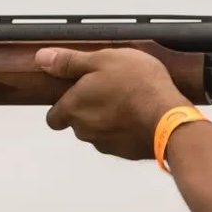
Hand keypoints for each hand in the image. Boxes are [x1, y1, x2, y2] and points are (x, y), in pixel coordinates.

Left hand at [37, 46, 192, 160]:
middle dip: (88, 109)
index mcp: (73, 108)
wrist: (168, 117)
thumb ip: (70, 61)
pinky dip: (125, 130)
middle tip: (108, 89)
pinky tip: (139, 115)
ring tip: (128, 100)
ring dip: (107, 120)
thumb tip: (42, 58)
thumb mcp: (102, 59)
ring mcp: (105, 144)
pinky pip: (119, 140)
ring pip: (98, 132)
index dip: (62, 105)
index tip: (76, 92)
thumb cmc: (137, 85)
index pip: (53, 117)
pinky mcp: (125, 152)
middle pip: (77, 123)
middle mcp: (85, 130)